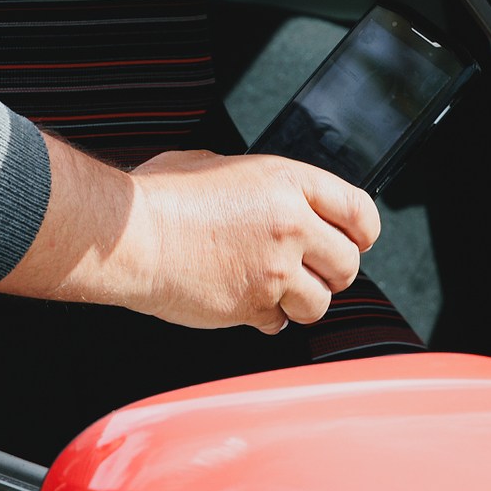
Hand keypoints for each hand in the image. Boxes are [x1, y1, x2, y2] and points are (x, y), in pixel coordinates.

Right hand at [0, 136, 380, 333]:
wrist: (129, 237)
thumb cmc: (157, 198)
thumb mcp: (212, 166)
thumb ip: (253, 184)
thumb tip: (264, 199)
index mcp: (286, 181)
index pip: (358, 210)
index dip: (361, 231)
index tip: (355, 241)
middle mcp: (291, 225)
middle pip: (348, 263)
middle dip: (331, 272)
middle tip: (308, 272)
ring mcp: (275, 269)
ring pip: (320, 302)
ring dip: (300, 301)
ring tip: (272, 291)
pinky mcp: (254, 306)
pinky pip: (281, 324)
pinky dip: (266, 318)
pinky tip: (241, 301)